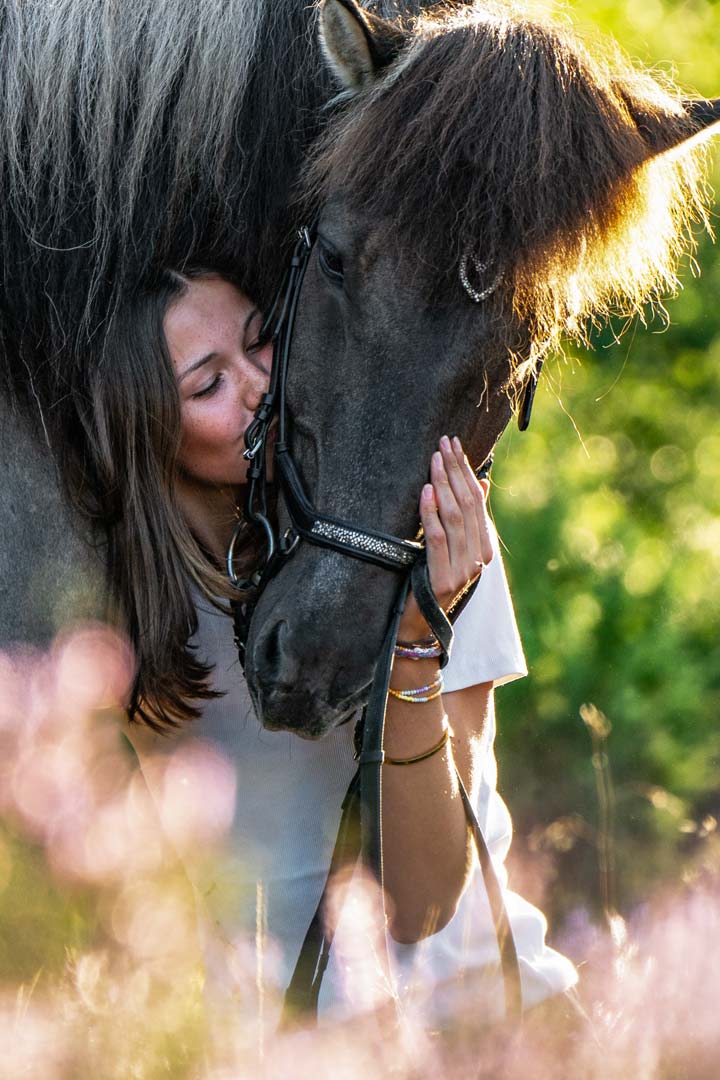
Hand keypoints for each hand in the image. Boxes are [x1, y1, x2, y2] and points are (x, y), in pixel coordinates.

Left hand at [397, 435, 493, 641]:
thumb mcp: (450, 546)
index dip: (465, 470)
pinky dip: (431, 512)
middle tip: (443, 443)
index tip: (454, 444)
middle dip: (455, 470)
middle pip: (468, 504)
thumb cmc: (430, 581)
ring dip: (443, 484)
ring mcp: (464, 569)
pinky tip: (426, 491)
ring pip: (455, 517)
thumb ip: (465, 518)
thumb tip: (480, 482)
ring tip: (434, 459)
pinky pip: (438, 538)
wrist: (419, 625)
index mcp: (484, 547)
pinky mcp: (445, 579)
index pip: (477, 500)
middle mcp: (479, 557)